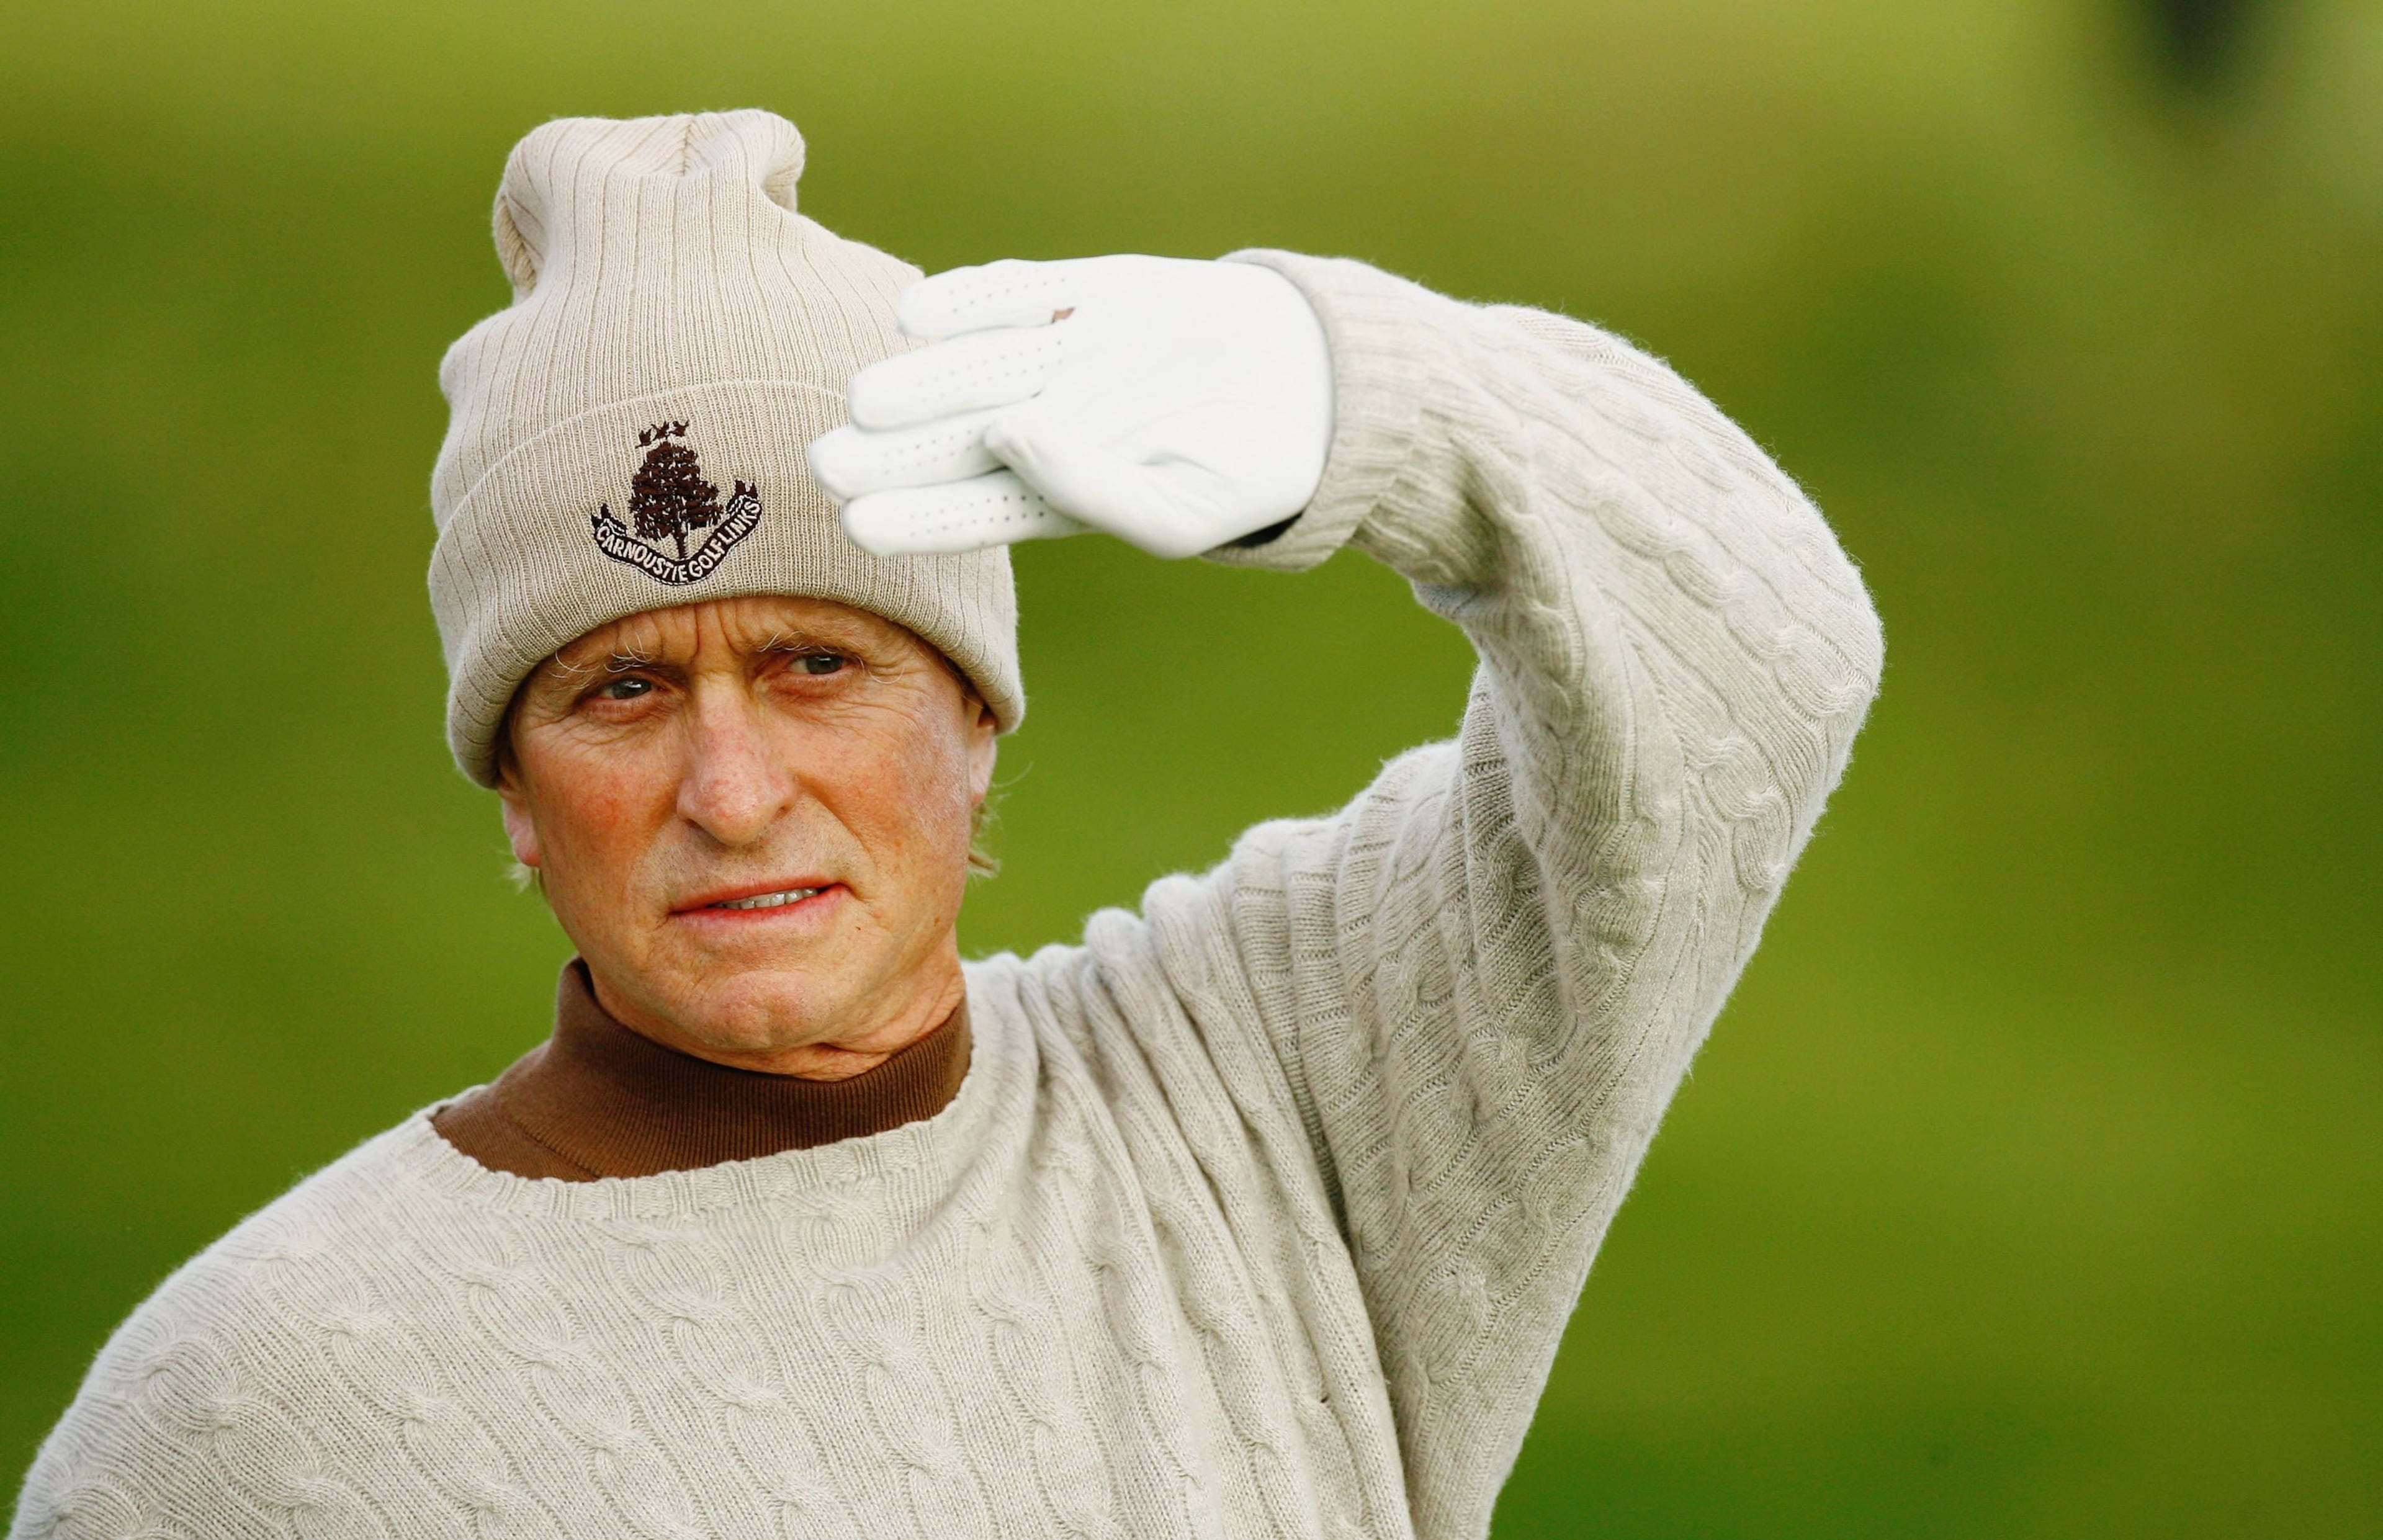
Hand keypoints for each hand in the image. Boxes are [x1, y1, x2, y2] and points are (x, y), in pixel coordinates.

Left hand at [808, 255, 1332, 559]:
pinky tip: (917, 314)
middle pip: (950, 440)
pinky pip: (1017, 292)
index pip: (971, 510)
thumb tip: (1010, 436)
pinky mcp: (1089, 292)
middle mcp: (1047, 423)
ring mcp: (1063, 354)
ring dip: (916, 381)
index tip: (857, 526)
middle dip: (888, 453)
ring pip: (970, 368)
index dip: (914, 518)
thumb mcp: (1186, 510)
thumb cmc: (1250, 472)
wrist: (1319, 385)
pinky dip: (971, 299)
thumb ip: (1098, 494)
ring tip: (862, 397)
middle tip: (824, 463)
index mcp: (1061, 494)